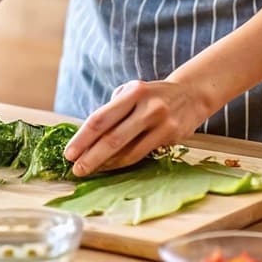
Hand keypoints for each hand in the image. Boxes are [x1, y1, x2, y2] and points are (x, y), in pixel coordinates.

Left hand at [65, 80, 215, 175]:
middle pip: (113, 138)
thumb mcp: (132, 92)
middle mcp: (148, 107)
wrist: (192, 94)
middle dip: (91, 157)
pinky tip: (111, 166)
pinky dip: (123, 162)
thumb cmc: (153, 95)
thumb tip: (88, 138)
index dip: (83, 138)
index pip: (101, 118)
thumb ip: (113, 110)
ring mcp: (162, 123)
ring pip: (128, 151)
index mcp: (134, 92)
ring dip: (106, 164)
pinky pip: (141, 154)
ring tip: (91, 169)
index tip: (69, 153)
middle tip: (76, 169)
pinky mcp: (171, 137)